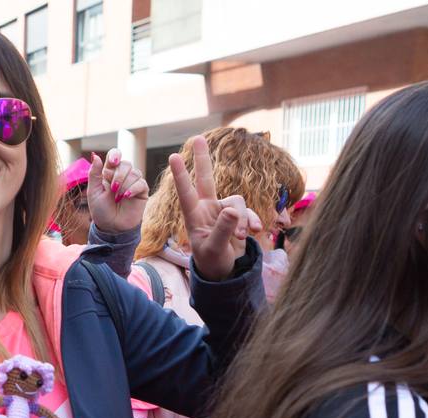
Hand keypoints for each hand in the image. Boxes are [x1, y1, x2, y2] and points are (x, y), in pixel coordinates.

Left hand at [87, 149, 147, 234]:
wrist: (111, 227)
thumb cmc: (101, 210)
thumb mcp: (93, 192)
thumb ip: (94, 174)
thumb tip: (95, 156)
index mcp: (109, 172)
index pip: (115, 155)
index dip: (115, 155)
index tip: (113, 162)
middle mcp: (123, 175)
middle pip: (125, 164)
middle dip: (118, 175)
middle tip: (112, 189)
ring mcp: (133, 182)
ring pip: (134, 173)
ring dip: (124, 185)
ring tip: (118, 198)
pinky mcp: (142, 191)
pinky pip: (141, 183)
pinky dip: (133, 189)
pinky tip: (126, 197)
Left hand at [171, 135, 260, 281]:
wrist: (225, 271)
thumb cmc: (211, 261)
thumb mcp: (214, 249)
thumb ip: (223, 230)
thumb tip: (232, 210)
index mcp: (194, 216)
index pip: (186, 192)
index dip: (181, 175)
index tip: (173, 156)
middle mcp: (207, 208)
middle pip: (206, 178)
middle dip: (203, 159)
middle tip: (197, 137)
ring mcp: (223, 210)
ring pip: (237, 201)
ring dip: (242, 219)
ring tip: (241, 237)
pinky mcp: (238, 215)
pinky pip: (248, 211)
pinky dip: (252, 221)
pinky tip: (253, 233)